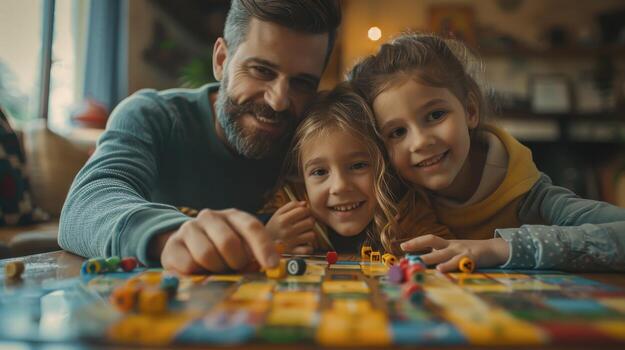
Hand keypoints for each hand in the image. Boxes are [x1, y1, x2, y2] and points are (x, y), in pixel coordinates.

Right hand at [158, 209, 279, 273]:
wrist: (183, 248)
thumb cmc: (220, 251)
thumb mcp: (241, 249)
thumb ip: (255, 255)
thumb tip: (273, 263)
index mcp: (233, 216)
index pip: (251, 226)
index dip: (263, 247)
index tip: (272, 265)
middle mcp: (210, 217)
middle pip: (228, 242)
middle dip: (236, 262)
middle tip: (236, 269)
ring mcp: (189, 228)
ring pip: (207, 255)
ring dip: (216, 270)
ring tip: (217, 270)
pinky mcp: (173, 245)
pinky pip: (189, 265)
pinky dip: (198, 275)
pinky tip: (199, 272)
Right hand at [266, 201, 315, 252]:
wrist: (262, 244)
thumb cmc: (274, 226)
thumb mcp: (278, 214)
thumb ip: (291, 205)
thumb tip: (305, 203)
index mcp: (282, 220)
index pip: (304, 210)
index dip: (306, 211)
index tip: (303, 214)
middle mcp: (286, 231)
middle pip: (310, 222)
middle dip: (309, 221)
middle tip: (303, 224)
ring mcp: (290, 243)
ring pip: (312, 235)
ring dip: (309, 234)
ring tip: (302, 233)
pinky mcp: (293, 253)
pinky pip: (308, 249)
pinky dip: (308, 247)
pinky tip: (303, 244)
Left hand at [400, 235, 509, 271]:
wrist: (496, 249)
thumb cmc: (472, 252)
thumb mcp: (455, 250)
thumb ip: (442, 254)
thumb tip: (424, 259)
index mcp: (448, 244)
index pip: (429, 239)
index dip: (416, 242)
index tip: (403, 247)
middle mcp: (453, 245)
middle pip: (433, 243)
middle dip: (418, 247)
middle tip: (405, 253)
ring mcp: (462, 250)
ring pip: (443, 253)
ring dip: (429, 258)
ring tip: (418, 263)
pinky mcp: (473, 258)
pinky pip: (459, 262)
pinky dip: (449, 265)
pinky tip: (441, 270)